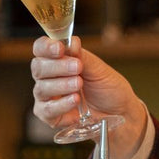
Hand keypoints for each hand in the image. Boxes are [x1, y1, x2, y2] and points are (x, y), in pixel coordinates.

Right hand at [31, 36, 148, 158]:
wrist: (120, 112)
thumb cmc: (108, 88)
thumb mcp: (99, 69)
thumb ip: (82, 57)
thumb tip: (71, 42)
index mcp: (57, 60)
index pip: (41, 48)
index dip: (46, 47)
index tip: (60, 48)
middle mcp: (48, 77)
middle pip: (38, 67)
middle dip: (57, 66)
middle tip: (77, 67)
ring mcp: (47, 97)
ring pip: (41, 88)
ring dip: (62, 84)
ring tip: (79, 83)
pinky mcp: (50, 116)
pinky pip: (47, 110)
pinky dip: (62, 104)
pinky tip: (75, 99)